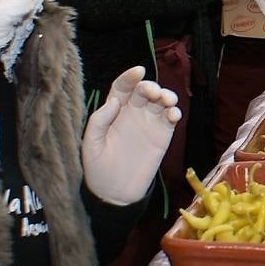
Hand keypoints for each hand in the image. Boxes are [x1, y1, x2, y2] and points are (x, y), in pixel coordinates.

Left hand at [81, 66, 179, 204]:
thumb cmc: (98, 168)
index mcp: (113, 112)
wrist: (114, 194)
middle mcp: (132, 114)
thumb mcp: (90, 144)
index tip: (138, 71)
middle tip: (153, 92)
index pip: (123, 88)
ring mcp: (149, 124)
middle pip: (144, 91)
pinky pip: (170, 119)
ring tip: (167, 101)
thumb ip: (99, 120)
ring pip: (160, 101)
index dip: (129, 77)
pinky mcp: (162, 136)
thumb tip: (115, 100)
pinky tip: (173, 114)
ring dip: (166, 95)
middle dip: (150, 86)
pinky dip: (174, 112)